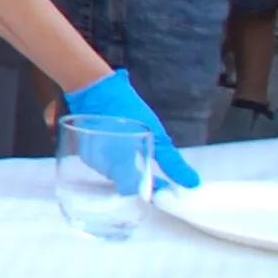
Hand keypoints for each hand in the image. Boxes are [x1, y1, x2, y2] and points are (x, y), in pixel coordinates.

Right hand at [64, 68, 203, 188]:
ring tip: (136, 154)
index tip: (164, 184)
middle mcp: (104, 168)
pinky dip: (113, 157)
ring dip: (126, 166)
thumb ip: (171, 162)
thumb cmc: (125, 110)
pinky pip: (102, 160)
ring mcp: (91, 157)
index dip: (150, 188)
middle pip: (123, 182)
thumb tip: (193, 184)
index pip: (136, 190)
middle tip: (152, 167)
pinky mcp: (84, 147)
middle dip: (138, 177)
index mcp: (120, 169)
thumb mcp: (156, 134)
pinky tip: (120, 146)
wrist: (93, 87)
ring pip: (113, 171)